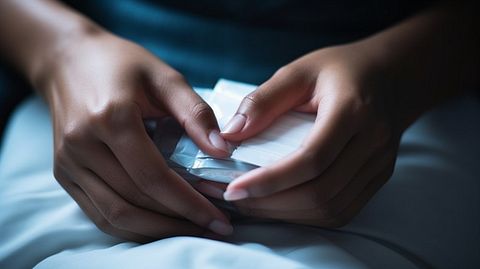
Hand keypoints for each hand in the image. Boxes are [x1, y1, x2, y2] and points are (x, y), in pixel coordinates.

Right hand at [39, 32, 232, 240]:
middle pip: (135, 202)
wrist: (68, 61)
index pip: (154, 177)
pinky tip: (161, 225)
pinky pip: (99, 214)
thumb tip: (224, 151)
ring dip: (157, 231)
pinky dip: (132, 227)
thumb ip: (195, 113)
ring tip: (192, 230)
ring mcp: (68, 163)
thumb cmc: (122, 64)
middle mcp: (83, 145)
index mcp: (111, 118)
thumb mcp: (165, 77)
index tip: (220, 220)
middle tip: (215, 228)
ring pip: (116, 216)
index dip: (189, 204)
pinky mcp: (64, 174)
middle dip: (179, 222)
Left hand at [198, 42, 404, 226]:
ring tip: (252, 203)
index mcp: (353, 111)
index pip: (311, 159)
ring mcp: (379, 165)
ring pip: (330, 208)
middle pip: (320, 191)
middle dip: (270, 202)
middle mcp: (373, 143)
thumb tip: (229, 135)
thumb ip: (263, 100)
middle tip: (234, 197)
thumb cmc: (341, 70)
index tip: (234, 188)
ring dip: (286, 213)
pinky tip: (281, 204)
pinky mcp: (378, 178)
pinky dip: (306, 215)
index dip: (270, 180)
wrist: (391, 76)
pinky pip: (341, 211)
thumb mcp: (299, 71)